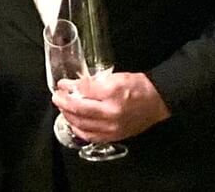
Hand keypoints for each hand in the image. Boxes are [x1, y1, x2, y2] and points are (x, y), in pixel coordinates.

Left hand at [53, 72, 170, 142]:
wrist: (157, 101)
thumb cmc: (138, 88)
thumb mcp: (115, 77)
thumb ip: (93, 82)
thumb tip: (74, 85)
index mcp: (112, 96)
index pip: (83, 91)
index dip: (69, 87)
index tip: (61, 84)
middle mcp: (111, 115)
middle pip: (79, 111)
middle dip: (64, 103)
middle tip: (57, 97)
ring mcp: (113, 128)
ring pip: (82, 125)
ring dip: (68, 116)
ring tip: (63, 108)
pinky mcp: (115, 136)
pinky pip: (91, 136)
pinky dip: (79, 130)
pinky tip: (74, 123)